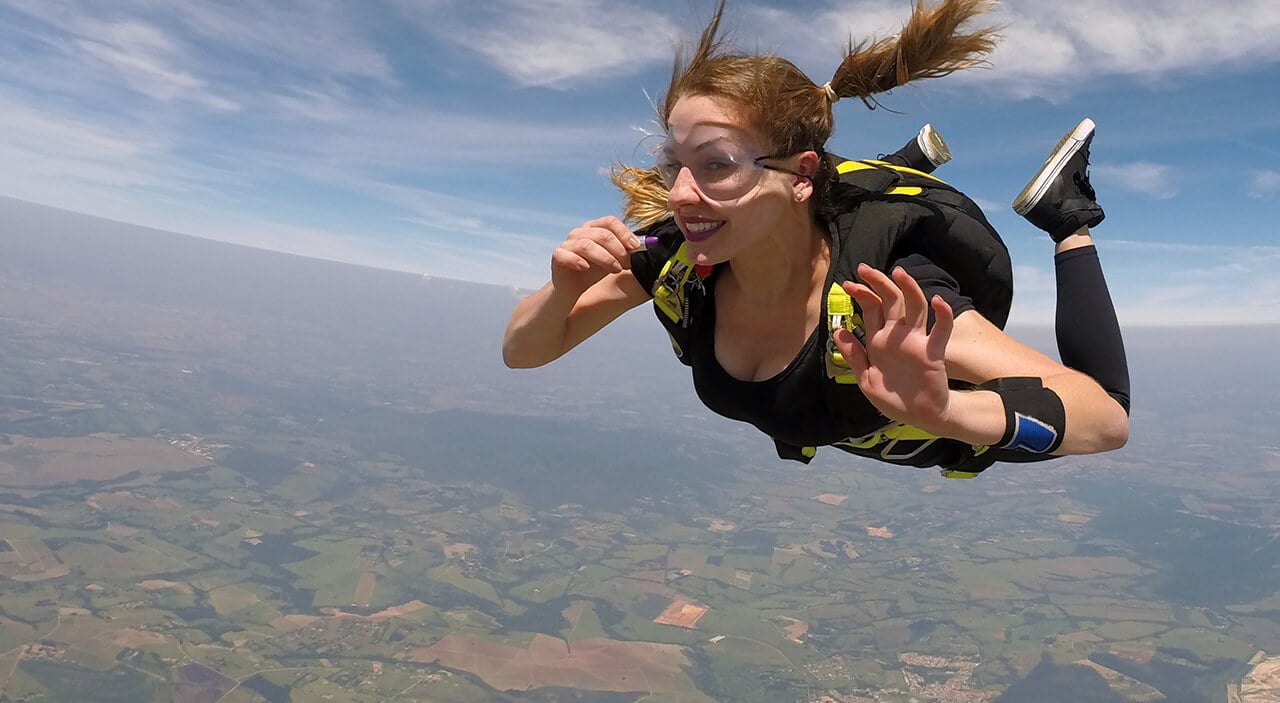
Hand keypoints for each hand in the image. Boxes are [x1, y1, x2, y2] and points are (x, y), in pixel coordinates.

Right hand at [550, 216, 639, 296]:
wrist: (574, 288)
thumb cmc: (594, 270)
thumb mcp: (614, 259)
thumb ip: (626, 251)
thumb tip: (644, 245)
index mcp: (594, 228)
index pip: (610, 222)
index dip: (624, 233)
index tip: (635, 247)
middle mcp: (579, 232)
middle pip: (602, 234)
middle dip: (618, 250)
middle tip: (626, 264)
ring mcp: (567, 244)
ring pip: (587, 245)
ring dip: (605, 258)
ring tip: (615, 269)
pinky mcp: (558, 256)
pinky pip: (567, 255)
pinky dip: (578, 261)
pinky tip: (586, 269)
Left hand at [832, 263, 955, 432]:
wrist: (920, 417)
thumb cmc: (894, 399)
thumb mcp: (866, 380)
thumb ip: (854, 356)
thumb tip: (838, 330)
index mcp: (879, 342)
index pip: (871, 310)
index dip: (861, 295)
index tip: (847, 284)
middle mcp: (897, 337)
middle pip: (891, 302)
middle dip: (878, 283)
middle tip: (864, 268)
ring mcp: (916, 342)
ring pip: (915, 309)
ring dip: (909, 289)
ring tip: (899, 273)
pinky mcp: (933, 353)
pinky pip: (941, 331)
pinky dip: (942, 315)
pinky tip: (937, 301)